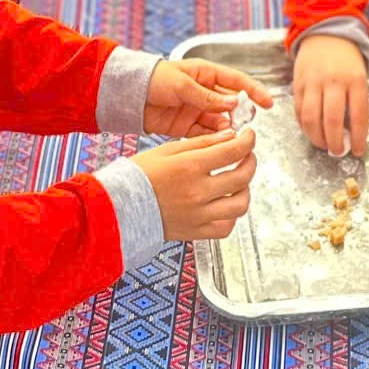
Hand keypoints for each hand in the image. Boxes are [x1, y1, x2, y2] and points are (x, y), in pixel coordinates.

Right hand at [135, 129, 255, 241]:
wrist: (118, 207)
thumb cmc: (138, 177)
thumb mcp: (169, 150)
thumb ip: (202, 143)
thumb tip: (230, 137)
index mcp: (190, 167)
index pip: (234, 151)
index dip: (248, 141)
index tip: (249, 136)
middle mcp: (198, 192)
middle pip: (242, 176)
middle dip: (251, 161)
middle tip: (247, 155)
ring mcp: (199, 215)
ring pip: (240, 204)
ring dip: (246, 190)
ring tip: (239, 181)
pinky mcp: (196, 232)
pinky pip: (226, 227)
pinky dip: (232, 215)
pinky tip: (226, 204)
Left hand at [141, 56, 272, 138]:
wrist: (129, 96)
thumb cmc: (153, 79)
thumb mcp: (182, 84)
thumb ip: (207, 96)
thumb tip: (233, 102)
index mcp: (206, 74)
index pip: (237, 81)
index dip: (254, 91)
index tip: (267, 102)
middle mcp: (204, 92)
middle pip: (231, 103)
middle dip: (240, 113)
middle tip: (245, 123)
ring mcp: (196, 109)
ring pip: (220, 120)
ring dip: (226, 127)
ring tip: (229, 133)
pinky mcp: (186, 125)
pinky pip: (205, 133)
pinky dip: (212, 138)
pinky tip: (217, 141)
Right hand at [292, 34, 368, 156]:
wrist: (325, 34)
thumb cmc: (346, 59)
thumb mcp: (360, 76)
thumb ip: (356, 101)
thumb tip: (352, 134)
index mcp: (356, 80)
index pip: (359, 116)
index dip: (358, 138)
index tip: (358, 151)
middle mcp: (334, 81)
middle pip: (333, 121)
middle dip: (335, 143)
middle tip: (337, 152)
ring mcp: (314, 82)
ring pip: (312, 119)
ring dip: (317, 138)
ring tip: (324, 145)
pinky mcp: (298, 84)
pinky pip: (299, 111)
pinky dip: (304, 126)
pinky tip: (311, 131)